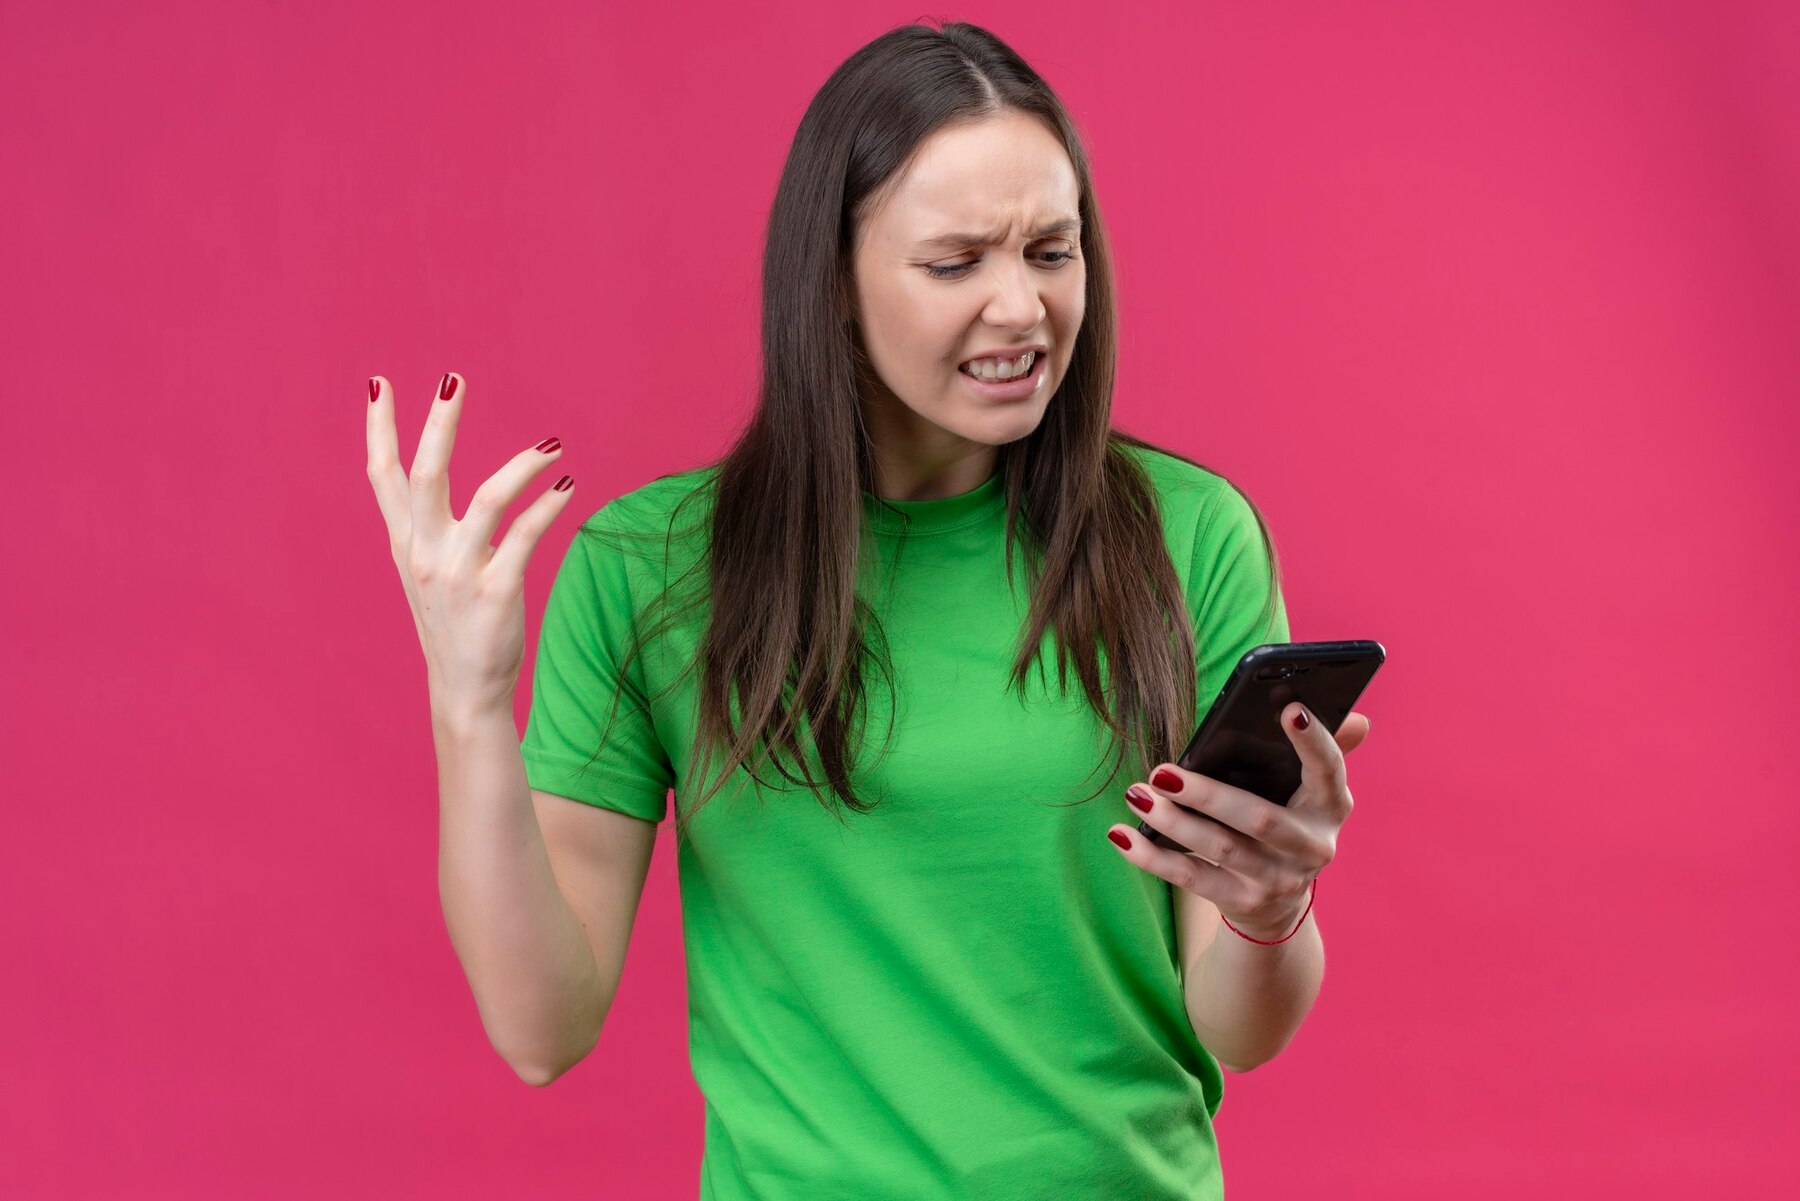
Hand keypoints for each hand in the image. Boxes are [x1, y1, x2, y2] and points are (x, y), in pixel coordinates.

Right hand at [364, 372, 574, 716]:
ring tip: (553, 445)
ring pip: (488, 500)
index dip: (379, 429)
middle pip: (426, 475)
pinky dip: (549, 506)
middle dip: (438, 424)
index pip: (383, 477)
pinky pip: (526, 535)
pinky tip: (566, 488)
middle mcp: (425, 553)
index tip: (378, 383)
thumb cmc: (452, 624)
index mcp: (405, 544)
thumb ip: (424, 527)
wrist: (464, 689)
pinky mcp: (497, 592)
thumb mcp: (425, 571)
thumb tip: (425, 477)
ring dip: (522, 466)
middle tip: (454, 379)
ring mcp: (459, 573)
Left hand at [1109, 706, 1369, 940]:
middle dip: (1208, 794)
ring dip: (1173, 822)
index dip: (1314, 742)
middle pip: (1260, 818)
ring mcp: (1278, 880)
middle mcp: (1312, 847)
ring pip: (1220, 849)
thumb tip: (1357, 718)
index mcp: (1331, 806)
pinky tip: (1121, 835)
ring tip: (1137, 794)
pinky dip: (1152, 857)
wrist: (1276, 904)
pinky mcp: (1242, 903)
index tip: (1290, 708)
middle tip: (1161, 770)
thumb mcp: (1307, 792)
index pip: (1329, 770)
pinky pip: (1191, 878)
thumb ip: (1324, 751)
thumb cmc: (1284, 821)